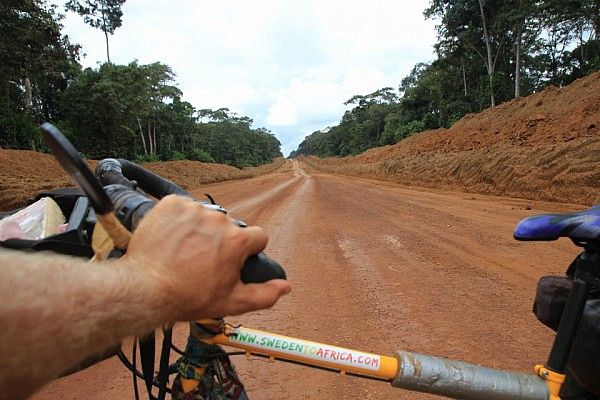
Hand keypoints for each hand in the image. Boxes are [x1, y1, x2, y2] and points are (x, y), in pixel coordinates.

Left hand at [123, 195, 290, 320]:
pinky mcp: (171, 204)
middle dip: (221, 241)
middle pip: (229, 227)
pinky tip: (171, 238)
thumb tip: (286, 286)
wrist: (145, 289)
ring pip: (205, 216)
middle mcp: (219, 220)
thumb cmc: (188, 297)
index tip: (233, 259)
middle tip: (202, 260)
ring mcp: (193, 209)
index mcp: (237, 241)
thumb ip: (264, 294)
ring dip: (199, 229)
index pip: (258, 236)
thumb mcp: (231, 302)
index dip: (249, 250)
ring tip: (183, 250)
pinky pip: (182, 207)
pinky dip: (178, 220)